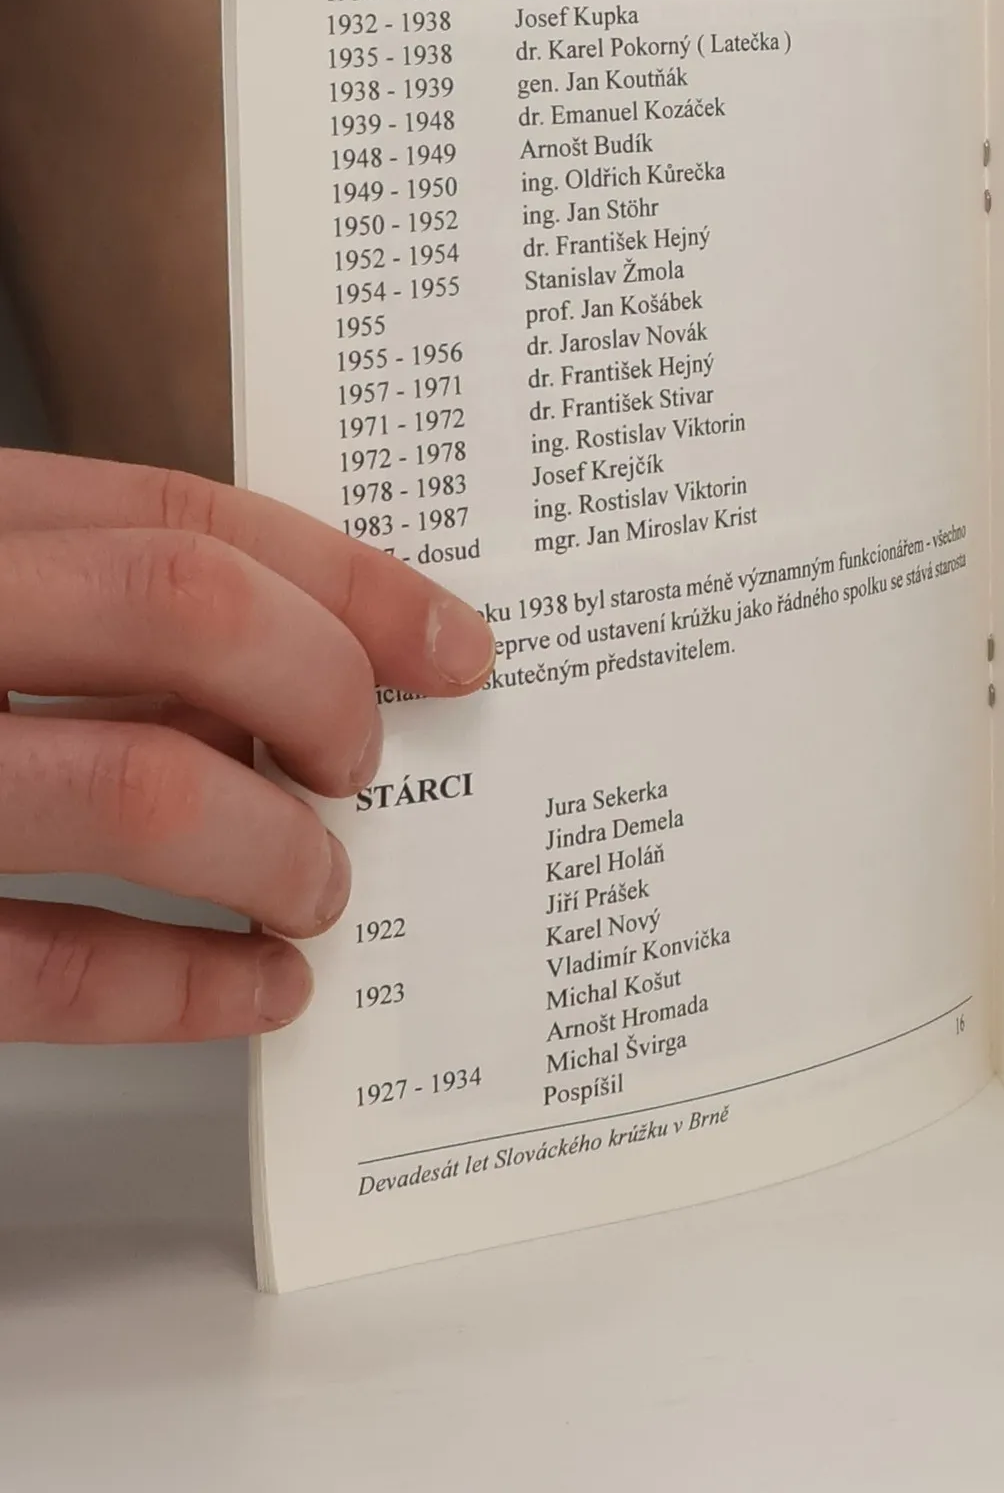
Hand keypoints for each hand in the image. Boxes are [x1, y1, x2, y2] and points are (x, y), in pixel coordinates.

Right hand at [0, 450, 492, 1042]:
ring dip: (274, 847)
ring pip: (137, 788)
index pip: (181, 515)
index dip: (346, 578)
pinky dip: (184, 986)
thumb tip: (304, 656)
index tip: (454, 641)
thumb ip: (77, 597)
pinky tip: (259, 990)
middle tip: (367, 760)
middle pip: (183, 615)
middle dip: (322, 687)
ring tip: (320, 885)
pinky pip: (46, 966)